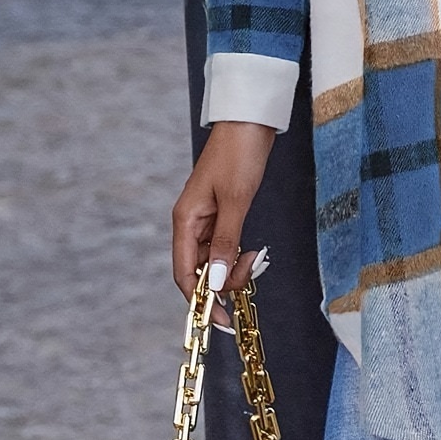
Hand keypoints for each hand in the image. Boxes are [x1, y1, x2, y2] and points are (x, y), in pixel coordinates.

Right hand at [171, 121, 276, 304]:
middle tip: (251, 273)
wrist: (250, 120)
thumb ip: (226, 241)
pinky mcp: (223, 211)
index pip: (184, 274)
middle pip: (199, 269)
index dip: (200, 300)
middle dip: (222, 281)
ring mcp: (207, 217)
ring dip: (233, 267)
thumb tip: (215, 280)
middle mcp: (191, 222)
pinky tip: (253, 252)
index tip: (220, 319)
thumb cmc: (240, 153)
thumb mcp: (236, 200)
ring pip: (214, 258)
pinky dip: (238, 253)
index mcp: (185, 220)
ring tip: (256, 259)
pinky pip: (225, 244)